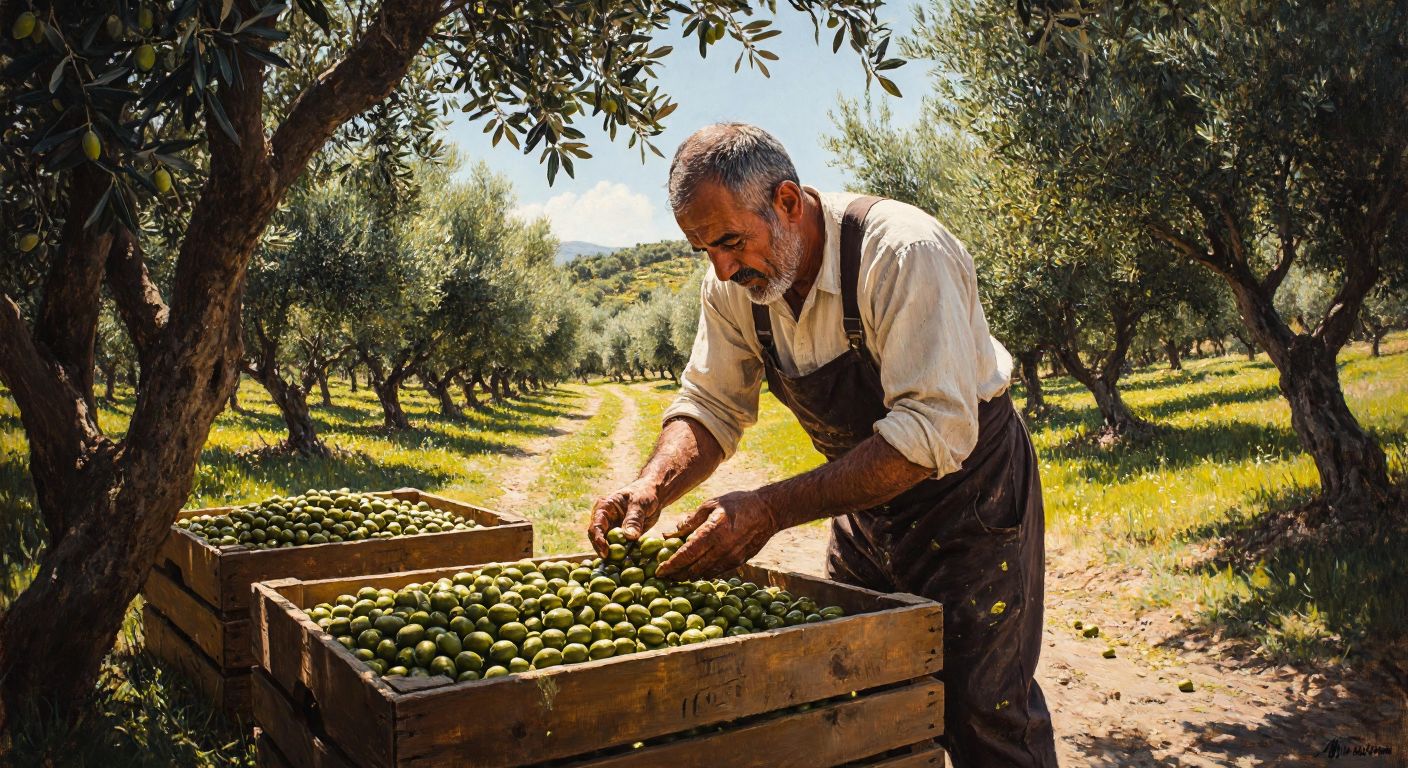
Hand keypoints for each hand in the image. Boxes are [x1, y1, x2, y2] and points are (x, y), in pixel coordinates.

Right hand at [587, 478, 661, 556]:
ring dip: (613, 555)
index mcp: (604, 508)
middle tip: (612, 563)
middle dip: (603, 551)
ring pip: (608, 545)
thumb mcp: (640, 504)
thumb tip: (629, 537)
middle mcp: (605, 520)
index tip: (605, 552)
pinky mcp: (622, 537)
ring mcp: (613, 529)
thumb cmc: (644, 494)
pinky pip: (620, 548)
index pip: (596, 526)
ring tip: (620, 565)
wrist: (654, 495)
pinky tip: (629, 562)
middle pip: (598, 538)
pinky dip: (623, 555)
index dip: (598, 540)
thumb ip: (634, 519)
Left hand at [655, 490, 780, 580]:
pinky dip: (704, 573)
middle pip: (693, 569)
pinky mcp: (739, 562)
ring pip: (705, 574)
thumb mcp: (710, 505)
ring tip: (677, 575)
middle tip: (664, 576)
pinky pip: (717, 572)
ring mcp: (732, 558)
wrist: (768, 511)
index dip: (670, 565)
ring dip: (689, 576)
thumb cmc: (736, 503)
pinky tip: (696, 570)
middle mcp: (722, 548)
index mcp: (712, 532)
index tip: (658, 571)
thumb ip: (689, 522)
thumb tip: (668, 534)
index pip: (686, 555)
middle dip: (677, 575)